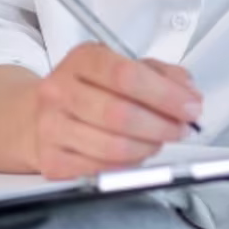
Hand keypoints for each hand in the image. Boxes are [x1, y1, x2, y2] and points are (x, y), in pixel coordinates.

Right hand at [28, 43, 202, 179]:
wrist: (39, 115)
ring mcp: (52, 126)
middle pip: (119, 113)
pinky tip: (136, 154)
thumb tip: (188, 94)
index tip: (189, 106)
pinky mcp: (52, 160)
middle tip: (180, 128)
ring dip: (148, 147)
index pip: (126, 75)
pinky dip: (128, 165)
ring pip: (112, 146)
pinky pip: (100, 169)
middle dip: (161, 125)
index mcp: (82, 59)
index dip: (164, 94)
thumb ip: (160, 74)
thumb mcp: (123, 66)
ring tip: (159, 140)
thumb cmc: (89, 89)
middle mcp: (60, 90)